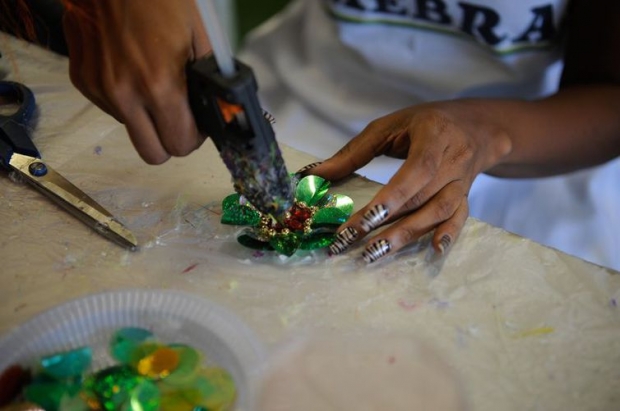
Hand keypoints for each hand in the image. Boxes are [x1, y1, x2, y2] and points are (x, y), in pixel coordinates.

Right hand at [62, 0, 210, 163]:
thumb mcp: (200, 35)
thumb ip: (209, 80)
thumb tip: (217, 109)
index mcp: (158, 83)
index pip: (180, 144)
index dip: (194, 137)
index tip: (197, 124)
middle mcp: (124, 93)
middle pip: (153, 154)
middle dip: (170, 140)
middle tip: (178, 117)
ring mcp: (99, 89)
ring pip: (131, 131)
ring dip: (146, 118)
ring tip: (153, 81)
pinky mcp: (83, 80)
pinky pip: (111, 109)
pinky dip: (126, 100)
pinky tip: (132, 71)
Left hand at [306, 100, 511, 262]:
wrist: (476, 127)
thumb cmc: (425, 124)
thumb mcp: (389, 126)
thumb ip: (353, 153)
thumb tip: (312, 175)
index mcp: (434, 135)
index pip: (416, 171)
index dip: (392, 198)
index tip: (362, 220)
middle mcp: (453, 160)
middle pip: (422, 197)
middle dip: (386, 224)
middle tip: (351, 242)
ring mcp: (462, 181)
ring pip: (438, 212)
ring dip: (407, 235)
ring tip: (375, 253)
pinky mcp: (466, 196)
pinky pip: (460, 217)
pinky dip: (448, 234)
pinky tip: (433, 250)